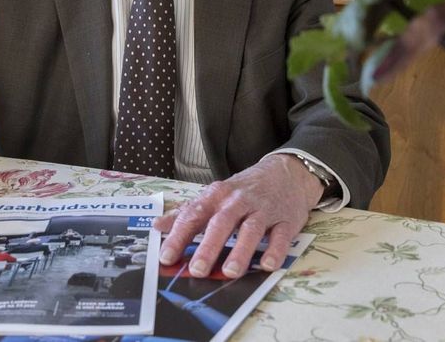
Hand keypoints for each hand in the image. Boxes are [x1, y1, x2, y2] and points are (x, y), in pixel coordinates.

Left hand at [154, 154, 322, 278]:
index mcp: (217, 195)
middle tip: (198, 269)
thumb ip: (187, 212)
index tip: (166, 257)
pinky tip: (267, 265)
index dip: (179, 236)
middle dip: (209, 246)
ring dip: (241, 251)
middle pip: (222, 223)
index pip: (194, 214)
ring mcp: (263, 210)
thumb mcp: (214, 195)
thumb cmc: (244, 190)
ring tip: (230, 272)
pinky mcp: (286, 220)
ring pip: (251, 229)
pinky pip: (281, 235)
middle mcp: (239, 201)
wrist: (286, 172)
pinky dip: (275, 250)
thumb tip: (158, 226)